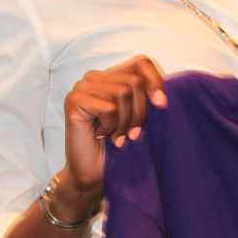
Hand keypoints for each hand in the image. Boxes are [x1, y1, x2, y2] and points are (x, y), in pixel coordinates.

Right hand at [60, 55, 166, 211]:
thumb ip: (147, 99)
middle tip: (131, 133)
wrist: (94, 175)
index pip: (141, 63)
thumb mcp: (139, 119)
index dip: (156, 81)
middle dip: (140, 112)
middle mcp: (94, 77)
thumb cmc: (117, 147)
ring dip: (126, 122)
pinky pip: (109, 107)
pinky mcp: (74, 101)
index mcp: (111, 77)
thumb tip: (163, 97)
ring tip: (117, 136)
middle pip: (134, 81)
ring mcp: (82, 87)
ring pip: (123, 92)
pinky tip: (103, 135)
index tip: (163, 105)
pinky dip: (112, 126)